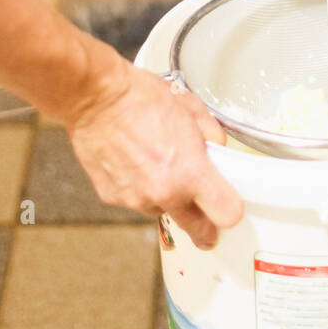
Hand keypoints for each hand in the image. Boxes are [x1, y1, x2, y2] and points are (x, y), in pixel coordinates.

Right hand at [66, 55, 242, 249]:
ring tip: (159, 165)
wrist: (95, 98)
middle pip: (197, 230)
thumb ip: (213, 136)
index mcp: (191, 173)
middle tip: (206, 213)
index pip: (227, 214)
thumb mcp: (193, 109)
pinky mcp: (113, 197)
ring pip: (163, 211)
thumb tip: (217, 149)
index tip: (229, 205)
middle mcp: (164, 192)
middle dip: (204, 225)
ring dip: (167, 198)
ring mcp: (136, 198)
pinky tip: (136, 162)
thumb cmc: (139, 98)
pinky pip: (137, 200)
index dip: (232, 209)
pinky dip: (140, 187)